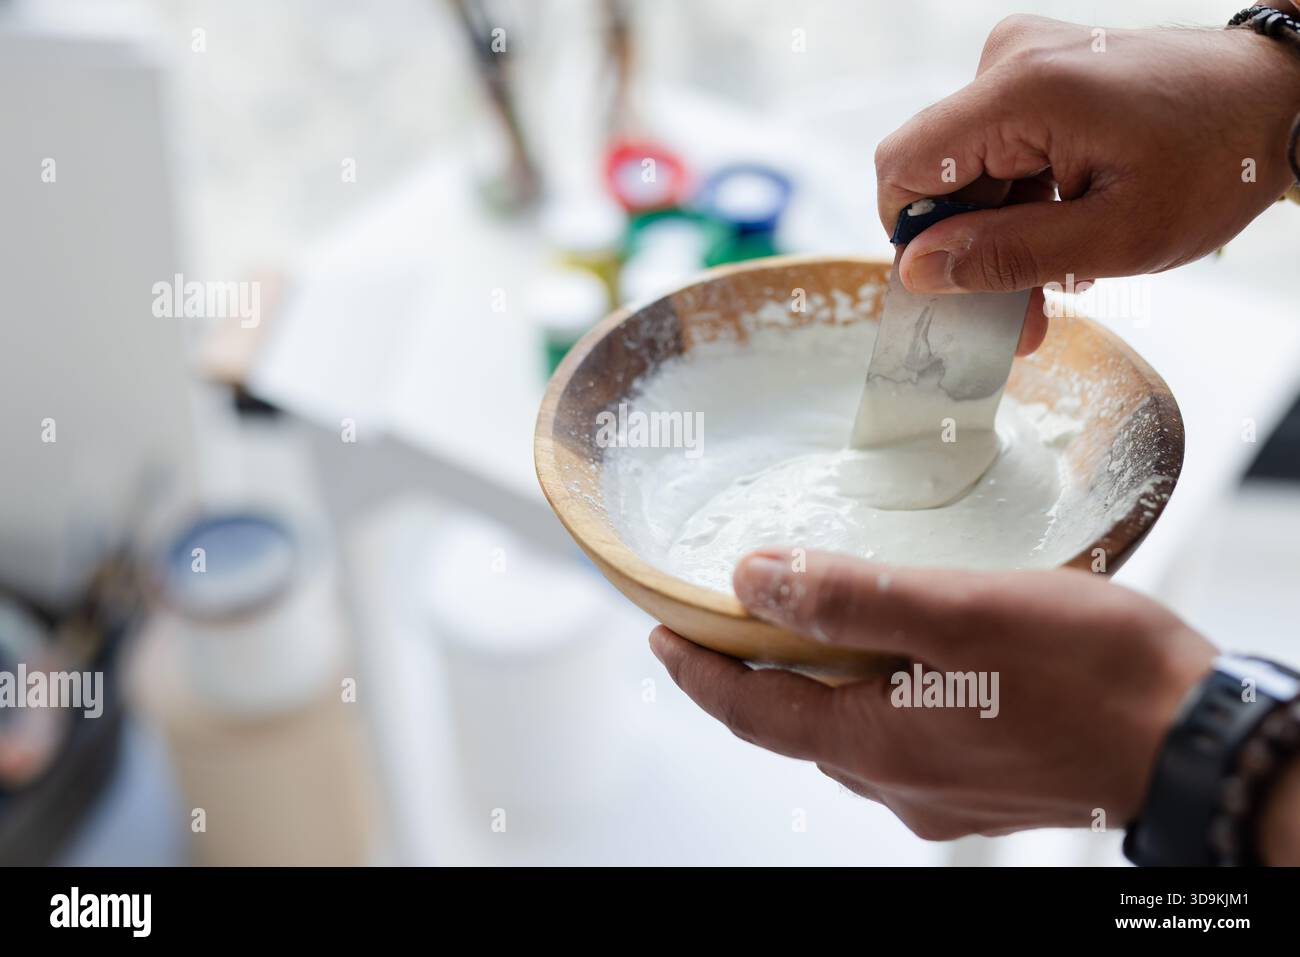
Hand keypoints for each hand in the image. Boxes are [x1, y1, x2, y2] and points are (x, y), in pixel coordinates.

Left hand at [650, 549, 1216, 839]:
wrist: (1197, 739)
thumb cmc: (1092, 672)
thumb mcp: (961, 612)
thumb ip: (850, 597)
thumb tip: (752, 580)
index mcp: (879, 745)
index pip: (752, 713)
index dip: (698, 674)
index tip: (658, 636)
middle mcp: (900, 784)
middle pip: (795, 728)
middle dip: (749, 678)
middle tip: (719, 626)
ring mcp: (943, 793)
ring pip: (848, 735)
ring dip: (812, 688)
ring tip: (798, 633)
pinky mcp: (983, 785)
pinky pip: (899, 740)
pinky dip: (872, 698)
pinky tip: (894, 664)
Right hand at [875, 15, 1299, 352]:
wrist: (1278, 98)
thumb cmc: (1217, 161)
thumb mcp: (1115, 235)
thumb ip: (1007, 255)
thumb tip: (916, 271)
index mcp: (1021, 93)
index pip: (903, 168)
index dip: (915, 238)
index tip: (960, 289)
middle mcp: (1009, 64)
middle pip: (936, 176)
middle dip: (969, 251)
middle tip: (1020, 316)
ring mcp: (1022, 65)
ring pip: (966, 173)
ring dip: (999, 235)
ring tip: (1057, 283)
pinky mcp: (1036, 76)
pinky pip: (995, 152)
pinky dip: (1020, 204)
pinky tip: (1063, 236)